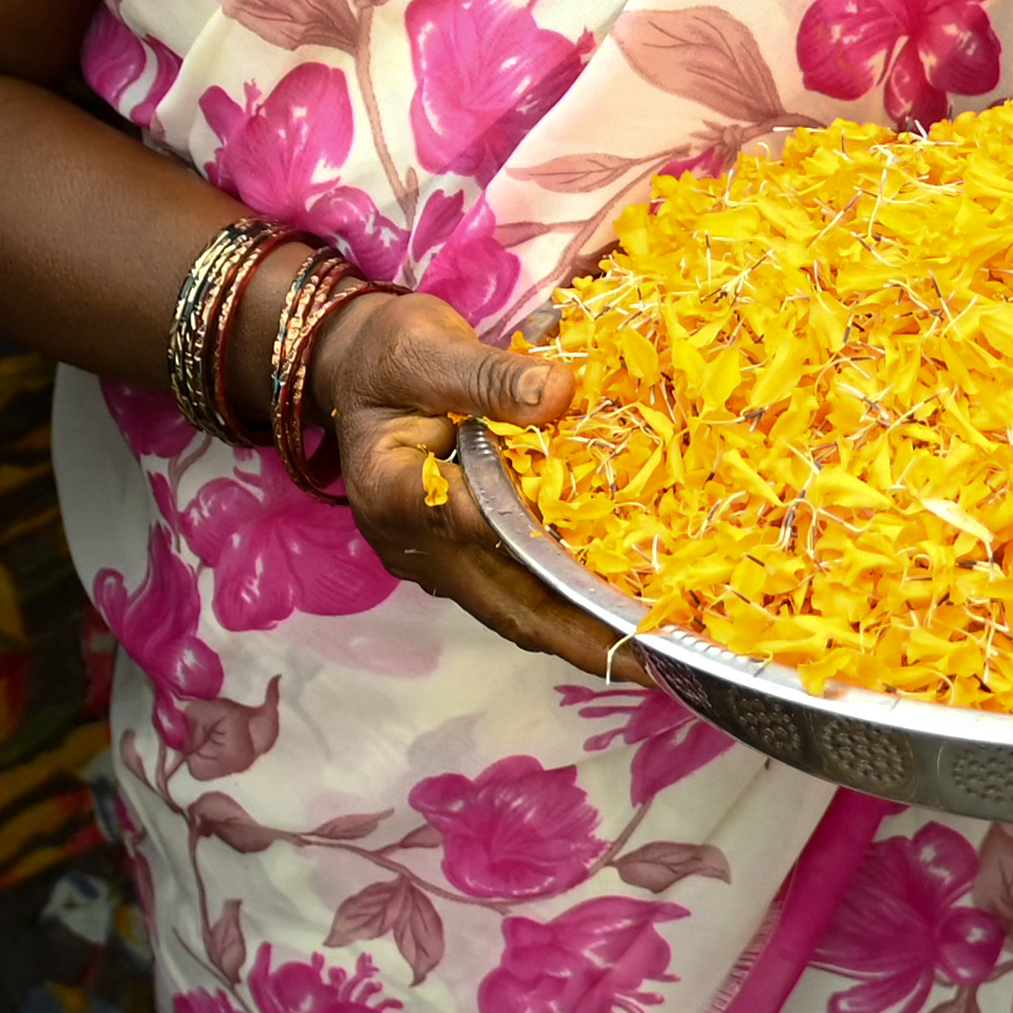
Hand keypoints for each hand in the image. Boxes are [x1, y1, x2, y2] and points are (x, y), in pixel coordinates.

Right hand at [311, 286, 626, 676]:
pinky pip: (516, 590)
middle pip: (505, 603)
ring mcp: (436, 557)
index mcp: (392, 491)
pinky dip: (565, 604)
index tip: (607, 578)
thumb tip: (562, 393)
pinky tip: (616, 611)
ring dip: (580, 633)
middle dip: (581, 637)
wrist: (358, 363)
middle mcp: (412, 544)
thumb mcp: (428, 347)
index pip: (478, 530)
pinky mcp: (458, 553)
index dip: (547, 555)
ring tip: (650, 655)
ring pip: (515, 608)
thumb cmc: (387, 351)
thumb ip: (490, 375)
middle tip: (654, 665)